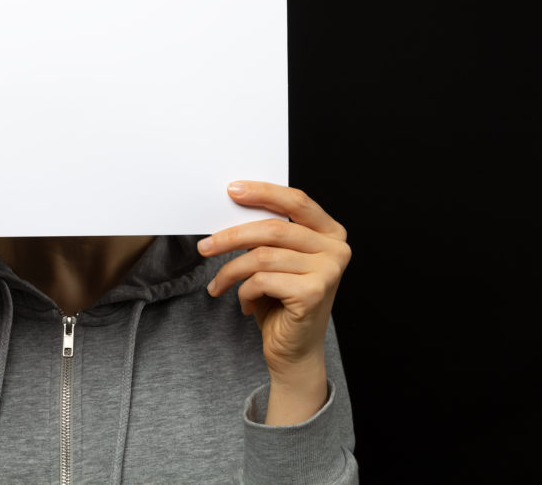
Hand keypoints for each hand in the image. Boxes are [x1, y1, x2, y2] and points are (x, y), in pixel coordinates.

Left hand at [197, 181, 350, 381]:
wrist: (293, 350)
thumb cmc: (281, 301)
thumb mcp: (275, 260)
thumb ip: (267, 234)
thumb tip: (233, 206)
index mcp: (330, 233)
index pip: (297, 202)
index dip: (263, 192)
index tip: (232, 190)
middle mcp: (336, 249)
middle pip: (274, 229)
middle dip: (231, 236)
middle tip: (205, 246)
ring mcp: (328, 271)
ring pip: (262, 256)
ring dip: (230, 270)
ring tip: (218, 284)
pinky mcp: (314, 293)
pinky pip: (262, 280)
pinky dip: (244, 291)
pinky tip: (245, 303)